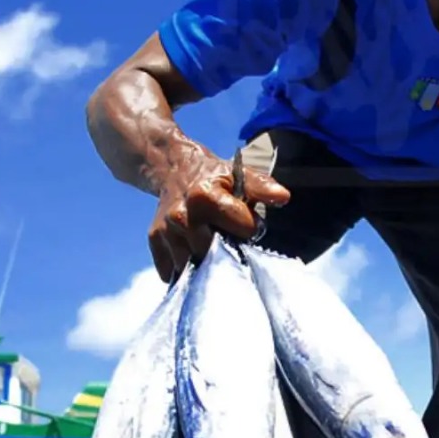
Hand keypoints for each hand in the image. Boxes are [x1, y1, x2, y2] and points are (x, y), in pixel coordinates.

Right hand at [147, 147, 289, 281]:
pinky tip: (191, 248)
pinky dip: (185, 265)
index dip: (251, 228)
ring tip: (208, 239)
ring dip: (205, 260)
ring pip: (196, 264)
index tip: (248, 224)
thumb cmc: (213, 176)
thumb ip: (261, 187)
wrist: (173, 168)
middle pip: (217, 253)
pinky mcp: (154, 241)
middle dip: (227, 248)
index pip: (245, 230)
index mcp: (204, 198)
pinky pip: (174, 269)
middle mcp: (182, 217)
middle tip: (226, 234)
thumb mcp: (239, 174)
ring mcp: (166, 232)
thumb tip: (283, 198)